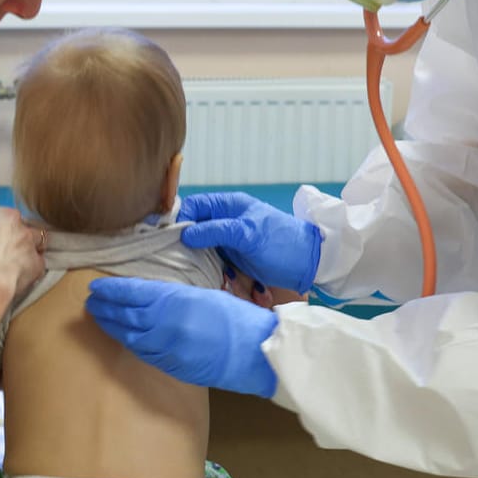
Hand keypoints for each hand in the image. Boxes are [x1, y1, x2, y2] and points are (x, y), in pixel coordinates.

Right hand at [0, 199, 44, 309]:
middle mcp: (8, 218)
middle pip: (14, 223)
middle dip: (9, 236)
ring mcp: (25, 238)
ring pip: (33, 239)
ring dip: (24, 249)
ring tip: (10, 265)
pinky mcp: (36, 261)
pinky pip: (37, 263)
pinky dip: (30, 270)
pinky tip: (17, 278)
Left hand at [85, 278, 279, 397]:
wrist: (254, 352)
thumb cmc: (235, 317)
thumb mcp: (202, 294)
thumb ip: (173, 295)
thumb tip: (149, 294)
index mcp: (174, 301)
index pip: (132, 293)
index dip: (111, 290)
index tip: (95, 287)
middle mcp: (164, 325)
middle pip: (125, 315)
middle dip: (105, 308)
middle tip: (91, 302)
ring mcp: (166, 348)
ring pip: (130, 336)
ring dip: (112, 326)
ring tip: (100, 317)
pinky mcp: (171, 366)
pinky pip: (143, 353)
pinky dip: (129, 343)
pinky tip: (123, 337)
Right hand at [180, 192, 321, 293]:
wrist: (307, 264)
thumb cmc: (280, 243)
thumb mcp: (248, 234)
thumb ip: (217, 231)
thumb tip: (185, 233)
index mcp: (229, 205)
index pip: (195, 205)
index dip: (181, 218)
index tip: (170, 237)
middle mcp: (225, 220)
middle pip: (193, 225)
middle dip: (182, 238)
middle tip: (171, 255)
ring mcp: (228, 239)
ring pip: (199, 243)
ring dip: (190, 254)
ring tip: (180, 266)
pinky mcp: (232, 257)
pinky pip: (209, 258)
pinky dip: (201, 264)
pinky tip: (195, 273)